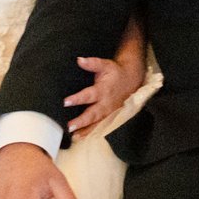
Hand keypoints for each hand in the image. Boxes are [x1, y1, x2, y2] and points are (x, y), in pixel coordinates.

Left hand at [67, 21, 148, 138]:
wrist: (131, 80)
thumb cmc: (115, 72)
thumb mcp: (105, 65)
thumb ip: (92, 63)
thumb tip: (79, 60)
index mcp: (103, 90)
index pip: (89, 95)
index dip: (78, 98)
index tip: (66, 102)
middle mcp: (106, 103)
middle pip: (93, 114)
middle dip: (82, 121)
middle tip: (70, 126)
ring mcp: (109, 112)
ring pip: (97, 124)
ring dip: (86, 130)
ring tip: (74, 136)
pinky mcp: (110, 117)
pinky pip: (100, 127)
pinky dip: (91, 133)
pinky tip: (81, 138)